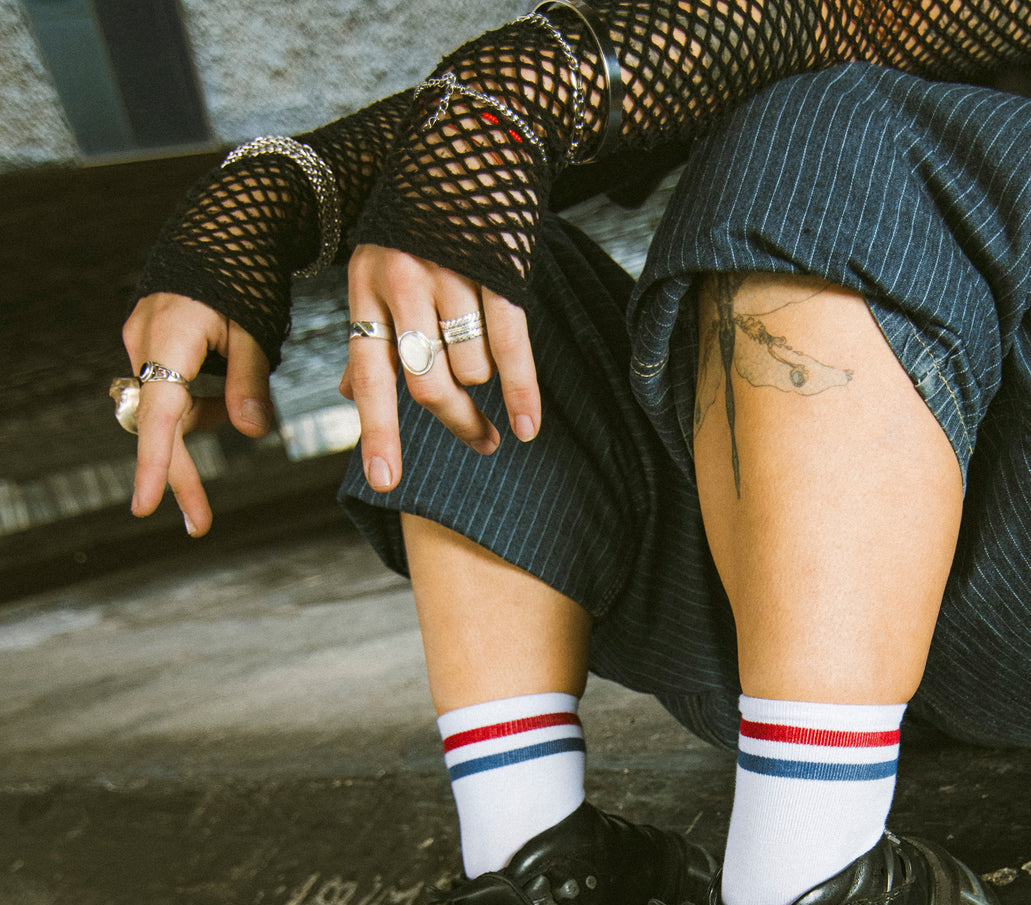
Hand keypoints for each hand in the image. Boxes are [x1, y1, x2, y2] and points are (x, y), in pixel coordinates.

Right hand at [121, 293, 273, 535]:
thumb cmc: (244, 276)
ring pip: (172, 407)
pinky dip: (203, 396)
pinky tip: (227, 370)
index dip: (156, 463)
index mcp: (170, 338)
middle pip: (159, 424)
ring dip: (207, 416)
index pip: (160, 413)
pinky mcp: (152, 342)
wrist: (227, 227)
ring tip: (245, 387)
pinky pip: (175, 387)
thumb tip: (253, 433)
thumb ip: (249, 383)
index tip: (146, 505)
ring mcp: (144, 342)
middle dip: (181, 473)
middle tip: (200, 524)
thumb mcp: (255, 332)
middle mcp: (145, 342)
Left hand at [340, 245, 539, 492]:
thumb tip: (352, 400)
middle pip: (428, 384)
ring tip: (494, 378)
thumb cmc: (418, 225)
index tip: (386, 483)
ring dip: (487, 387)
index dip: (379, 433)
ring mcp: (452, 277)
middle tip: (480, 445)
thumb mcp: (376, 272)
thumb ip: (370, 336)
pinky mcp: (498, 273)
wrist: (467, 146)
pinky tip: (528, 427)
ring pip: (472, 369)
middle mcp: (403, 284)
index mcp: (365, 290)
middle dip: (456, 423)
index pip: (369, 377)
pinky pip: (511, 349)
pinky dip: (522, 394)